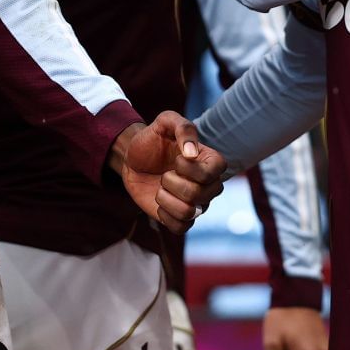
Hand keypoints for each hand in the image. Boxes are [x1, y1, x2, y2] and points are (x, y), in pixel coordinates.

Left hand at [112, 112, 226, 232]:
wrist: (132, 160)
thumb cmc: (152, 140)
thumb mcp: (165, 122)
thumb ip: (183, 128)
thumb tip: (192, 153)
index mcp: (209, 160)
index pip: (217, 170)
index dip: (193, 168)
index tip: (176, 159)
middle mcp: (208, 184)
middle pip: (201, 194)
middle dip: (173, 182)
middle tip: (165, 173)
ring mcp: (196, 203)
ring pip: (189, 212)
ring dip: (165, 198)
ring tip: (161, 187)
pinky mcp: (181, 218)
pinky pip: (181, 228)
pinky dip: (165, 215)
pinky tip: (159, 202)